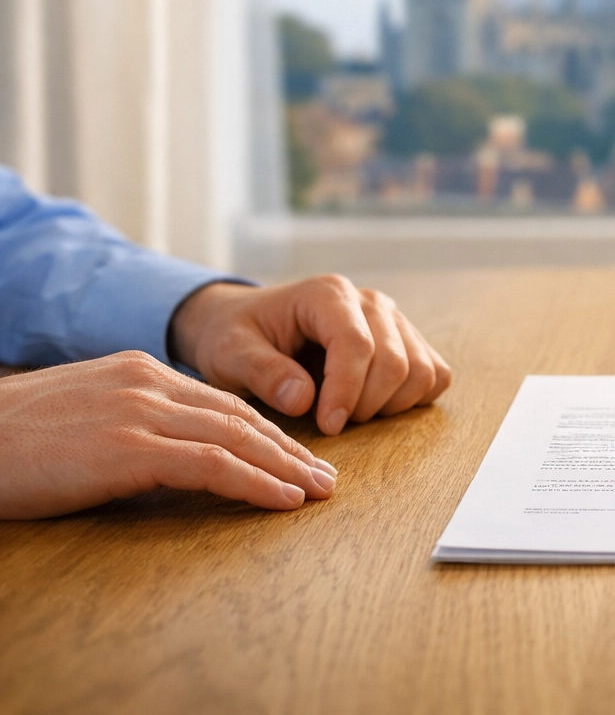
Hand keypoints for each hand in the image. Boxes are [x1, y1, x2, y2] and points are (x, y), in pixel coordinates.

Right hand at [0, 352, 335, 518]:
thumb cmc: (13, 440)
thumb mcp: (84, 417)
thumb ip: (134, 424)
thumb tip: (174, 456)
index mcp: (139, 372)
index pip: (221, 402)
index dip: (266, 431)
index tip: (296, 456)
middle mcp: (148, 383)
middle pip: (240, 417)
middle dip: (289, 450)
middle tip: (326, 477)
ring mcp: (140, 412)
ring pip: (237, 438)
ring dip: (286, 468)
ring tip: (318, 492)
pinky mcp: (129, 448)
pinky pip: (212, 465)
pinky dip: (256, 482)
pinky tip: (284, 499)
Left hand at [170, 276, 451, 435]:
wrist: (249, 325)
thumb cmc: (238, 337)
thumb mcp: (231, 353)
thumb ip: (263, 373)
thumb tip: (304, 400)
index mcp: (328, 295)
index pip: (357, 344)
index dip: (347, 391)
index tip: (328, 427)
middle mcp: (370, 302)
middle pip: (395, 362)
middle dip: (366, 405)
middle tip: (332, 423)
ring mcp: (394, 320)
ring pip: (421, 370)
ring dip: (391, 404)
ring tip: (351, 412)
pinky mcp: (408, 341)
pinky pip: (435, 374)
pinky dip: (414, 398)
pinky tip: (376, 404)